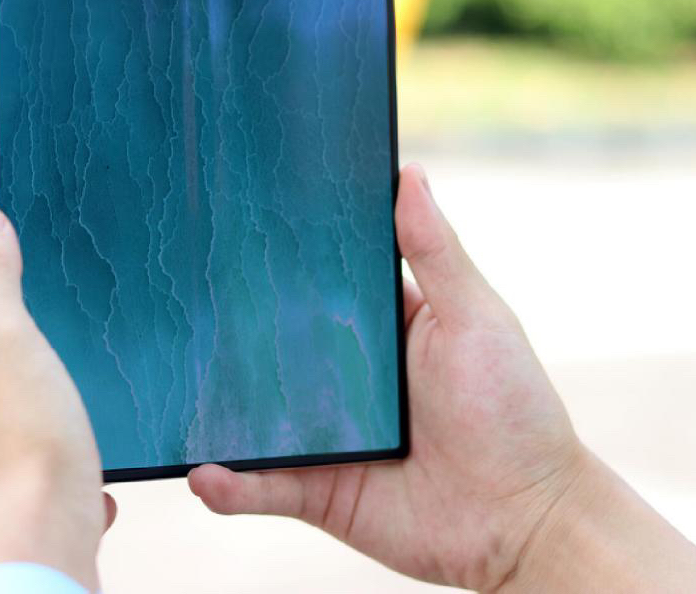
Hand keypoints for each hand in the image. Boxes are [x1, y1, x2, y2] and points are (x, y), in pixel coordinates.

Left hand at [0, 205, 113, 590]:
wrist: (34, 570)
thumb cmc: (22, 456)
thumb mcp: (10, 343)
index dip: (2, 321)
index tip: (38, 340)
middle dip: (23, 381)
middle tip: (60, 391)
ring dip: (38, 434)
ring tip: (71, 443)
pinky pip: (15, 487)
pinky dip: (46, 484)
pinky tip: (80, 489)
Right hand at [189, 164, 695, 591]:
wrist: (527, 522)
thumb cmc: (514, 410)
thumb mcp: (476, 318)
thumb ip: (436, 253)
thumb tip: (408, 174)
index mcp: (379, 328)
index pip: (317, 282)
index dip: (280, 256)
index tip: (231, 216)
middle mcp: (343, 378)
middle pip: (270, 346)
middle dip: (225, 326)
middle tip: (171, 292)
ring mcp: (325, 436)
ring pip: (252, 416)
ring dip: (211, 406)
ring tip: (168, 388)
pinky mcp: (317, 492)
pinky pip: (262, 487)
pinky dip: (229, 484)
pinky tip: (202, 472)